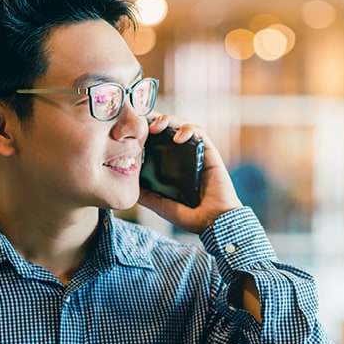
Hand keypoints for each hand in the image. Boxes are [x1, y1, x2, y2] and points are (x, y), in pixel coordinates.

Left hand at [138, 113, 242, 233]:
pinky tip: (177, 137)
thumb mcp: (162, 206)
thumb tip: (128, 186)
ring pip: (184, 125)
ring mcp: (198, 153)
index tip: (133, 127)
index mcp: (173, 166)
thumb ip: (147, 196)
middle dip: (156, 119)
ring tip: (157, 126)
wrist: (214, 223)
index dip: (147, 129)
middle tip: (142, 121)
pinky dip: (188, 130)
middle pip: (170, 127)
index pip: (159, 140)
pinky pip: (200, 133)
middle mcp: (185, 156)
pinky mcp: (210, 153)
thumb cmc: (192, 217)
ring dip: (170, 120)